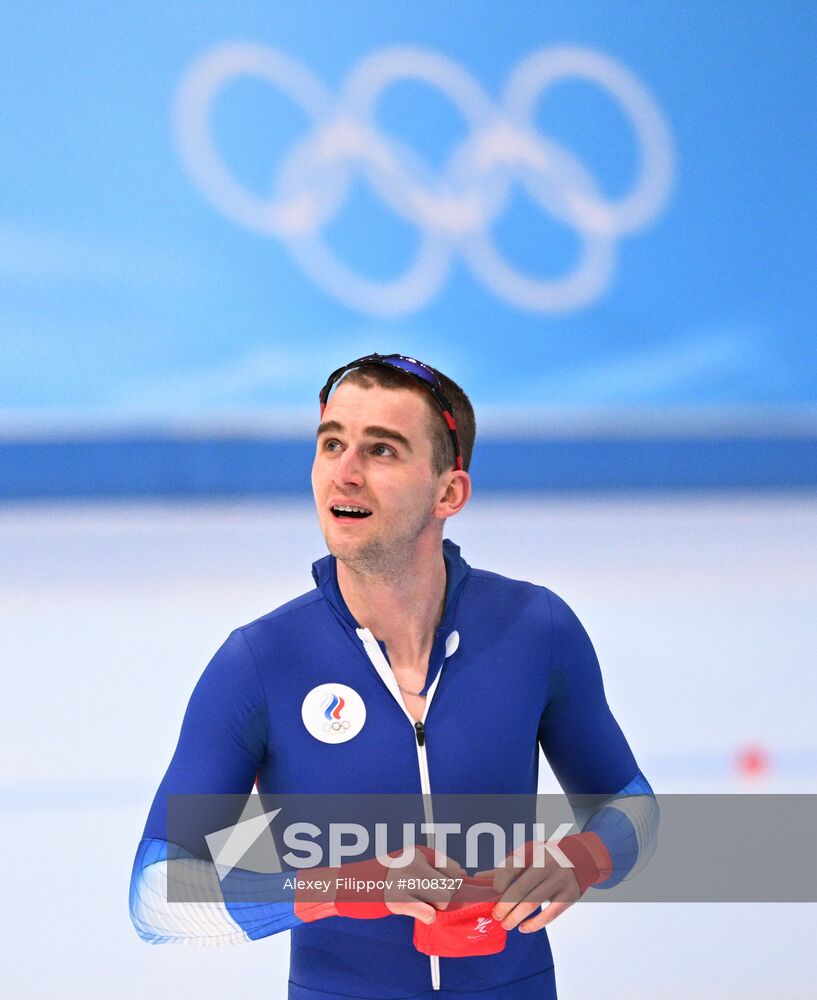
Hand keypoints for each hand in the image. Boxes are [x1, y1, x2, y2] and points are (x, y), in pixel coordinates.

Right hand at [295, 843, 464, 923]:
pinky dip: (426, 916)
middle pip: (451, 886)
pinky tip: (416, 911)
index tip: (440, 888)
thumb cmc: (383, 878)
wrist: (351, 884)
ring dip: (434, 907)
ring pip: (442, 900)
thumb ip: (432, 869)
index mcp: (418, 852)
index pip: (453, 867)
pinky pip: (428, 913)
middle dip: (444, 898)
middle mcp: (414, 862)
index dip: (451, 882)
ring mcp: (406, 880)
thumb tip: (462, 874)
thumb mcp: (409, 864)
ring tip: (418, 903)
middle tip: (428, 899)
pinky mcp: (398, 899)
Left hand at [475, 833, 608, 934]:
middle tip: (496, 916)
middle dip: (505, 905)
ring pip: (533, 903)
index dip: (499, 884)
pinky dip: (535, 924)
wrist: (579, 858)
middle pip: (520, 889)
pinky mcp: (570, 895)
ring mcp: (560, 880)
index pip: (511, 868)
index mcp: (533, 852)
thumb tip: (478, 878)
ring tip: (506, 925)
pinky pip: (550, 914)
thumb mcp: (527, 856)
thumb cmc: (546, 858)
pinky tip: (523, 928)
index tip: (492, 896)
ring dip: (516, 917)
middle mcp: (547, 864)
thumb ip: (505, 868)